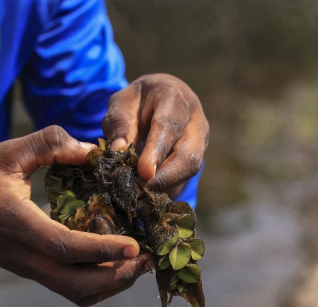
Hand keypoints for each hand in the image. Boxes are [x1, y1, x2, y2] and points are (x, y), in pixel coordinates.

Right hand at [0, 126, 153, 306]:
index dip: (103, 250)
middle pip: (77, 285)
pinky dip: (95, 282)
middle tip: (148, 258)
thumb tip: (92, 149)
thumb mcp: (5, 153)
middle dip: (118, 278)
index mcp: (18, 224)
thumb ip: (49, 144)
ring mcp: (25, 267)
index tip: (135, 245)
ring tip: (137, 263)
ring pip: (74, 292)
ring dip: (110, 284)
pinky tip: (111, 261)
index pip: (66, 248)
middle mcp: (24, 255)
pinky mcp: (27, 268)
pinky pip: (66, 286)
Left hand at [103, 74, 208, 194]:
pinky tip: (144, 196)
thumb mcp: (122, 104)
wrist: (157, 100)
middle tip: (140, 193)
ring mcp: (200, 143)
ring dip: (165, 186)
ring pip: (190, 170)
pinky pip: (183, 179)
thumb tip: (117, 150)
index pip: (169, 126)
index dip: (157, 151)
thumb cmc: (137, 102)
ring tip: (138, 196)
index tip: (143, 172)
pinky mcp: (196, 160)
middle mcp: (195, 122)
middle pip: (189, 154)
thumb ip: (119, 123)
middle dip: (166, 177)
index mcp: (175, 99)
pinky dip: (164, 189)